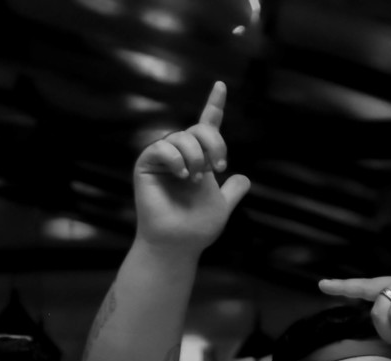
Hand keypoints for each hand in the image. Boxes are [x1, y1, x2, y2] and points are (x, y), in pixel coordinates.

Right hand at [133, 81, 250, 250]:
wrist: (179, 244)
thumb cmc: (197, 228)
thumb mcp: (222, 206)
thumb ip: (233, 192)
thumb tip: (244, 180)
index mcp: (199, 158)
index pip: (207, 126)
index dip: (214, 105)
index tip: (221, 86)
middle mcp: (181, 154)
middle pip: (199, 129)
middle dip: (214, 142)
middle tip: (219, 167)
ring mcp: (163, 158)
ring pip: (182, 137)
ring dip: (195, 156)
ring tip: (195, 180)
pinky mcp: (146, 164)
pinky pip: (161, 146)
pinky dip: (175, 157)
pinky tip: (183, 175)